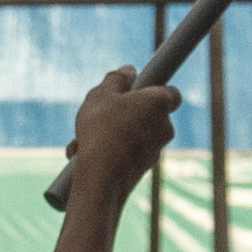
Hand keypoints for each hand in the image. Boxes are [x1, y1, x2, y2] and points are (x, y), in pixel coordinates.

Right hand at [49, 66, 177, 208]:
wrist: (102, 180)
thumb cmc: (101, 132)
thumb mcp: (101, 95)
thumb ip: (116, 79)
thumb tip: (130, 71)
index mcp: (160, 103)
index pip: (169, 91)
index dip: (152, 88)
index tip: (133, 89)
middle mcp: (165, 127)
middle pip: (146, 113)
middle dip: (122, 113)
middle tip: (99, 114)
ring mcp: (157, 149)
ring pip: (131, 133)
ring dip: (108, 133)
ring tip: (82, 139)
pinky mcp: (145, 167)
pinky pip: (126, 151)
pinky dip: (108, 150)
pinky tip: (82, 154)